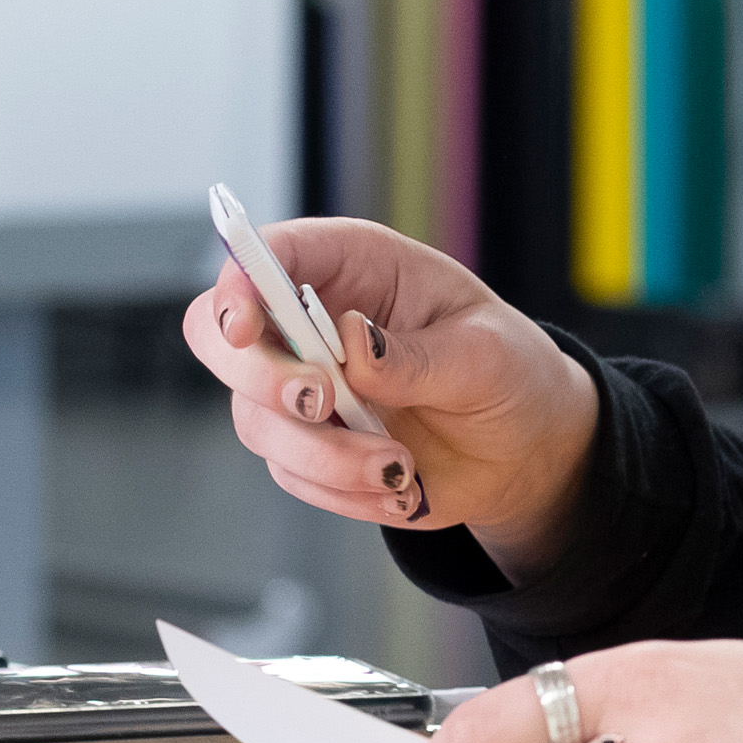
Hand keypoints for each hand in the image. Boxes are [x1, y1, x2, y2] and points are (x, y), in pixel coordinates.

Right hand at [175, 218, 595, 571]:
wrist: (523, 447)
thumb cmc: (509, 372)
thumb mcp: (485, 353)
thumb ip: (417, 354)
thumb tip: (353, 344)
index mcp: (355, 265)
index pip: (268, 253)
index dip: (238, 282)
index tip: (245, 326)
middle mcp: (312, 322)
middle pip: (220, 335)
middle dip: (261, 377)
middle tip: (323, 402)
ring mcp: (303, 388)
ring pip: (257, 420)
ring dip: (324, 454)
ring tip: (398, 465)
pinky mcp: (309, 447)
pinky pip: (293, 474)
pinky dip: (343, 489)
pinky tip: (399, 485)